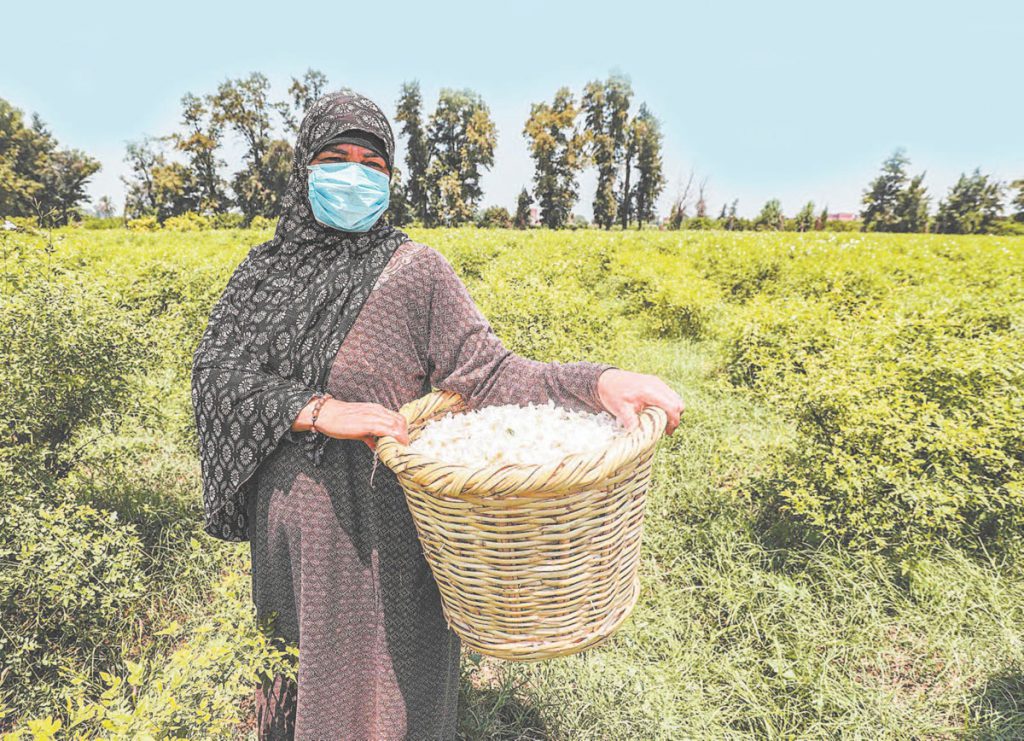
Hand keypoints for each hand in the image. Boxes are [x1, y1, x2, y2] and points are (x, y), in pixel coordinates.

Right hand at [293, 398, 409, 449]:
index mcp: (376, 409)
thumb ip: (370, 435)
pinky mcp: (367, 424)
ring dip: (400, 438)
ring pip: (396, 425)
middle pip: (400, 421)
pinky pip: (386, 430)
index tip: (403, 441)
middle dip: (404, 435)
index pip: (397, 418)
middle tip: (403, 448)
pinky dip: (392, 439)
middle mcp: (377, 410)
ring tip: (399, 449)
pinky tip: (391, 447)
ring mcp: (373, 416)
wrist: (326, 414)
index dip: (403, 430)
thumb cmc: (340, 419)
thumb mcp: (359, 426)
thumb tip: (377, 445)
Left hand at [596, 368, 683, 435]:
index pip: (672, 406)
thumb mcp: (621, 410)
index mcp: (649, 391)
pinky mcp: (656, 383)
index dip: (674, 421)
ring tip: (660, 422)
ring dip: (671, 411)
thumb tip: (640, 437)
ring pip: (675, 398)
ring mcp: (657, 382)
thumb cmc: (612, 394)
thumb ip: (632, 423)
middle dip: (675, 418)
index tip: (668, 432)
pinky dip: (667, 405)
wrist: (606, 379)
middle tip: (665, 429)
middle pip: (678, 402)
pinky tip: (656, 413)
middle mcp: (656, 384)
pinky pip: (669, 395)